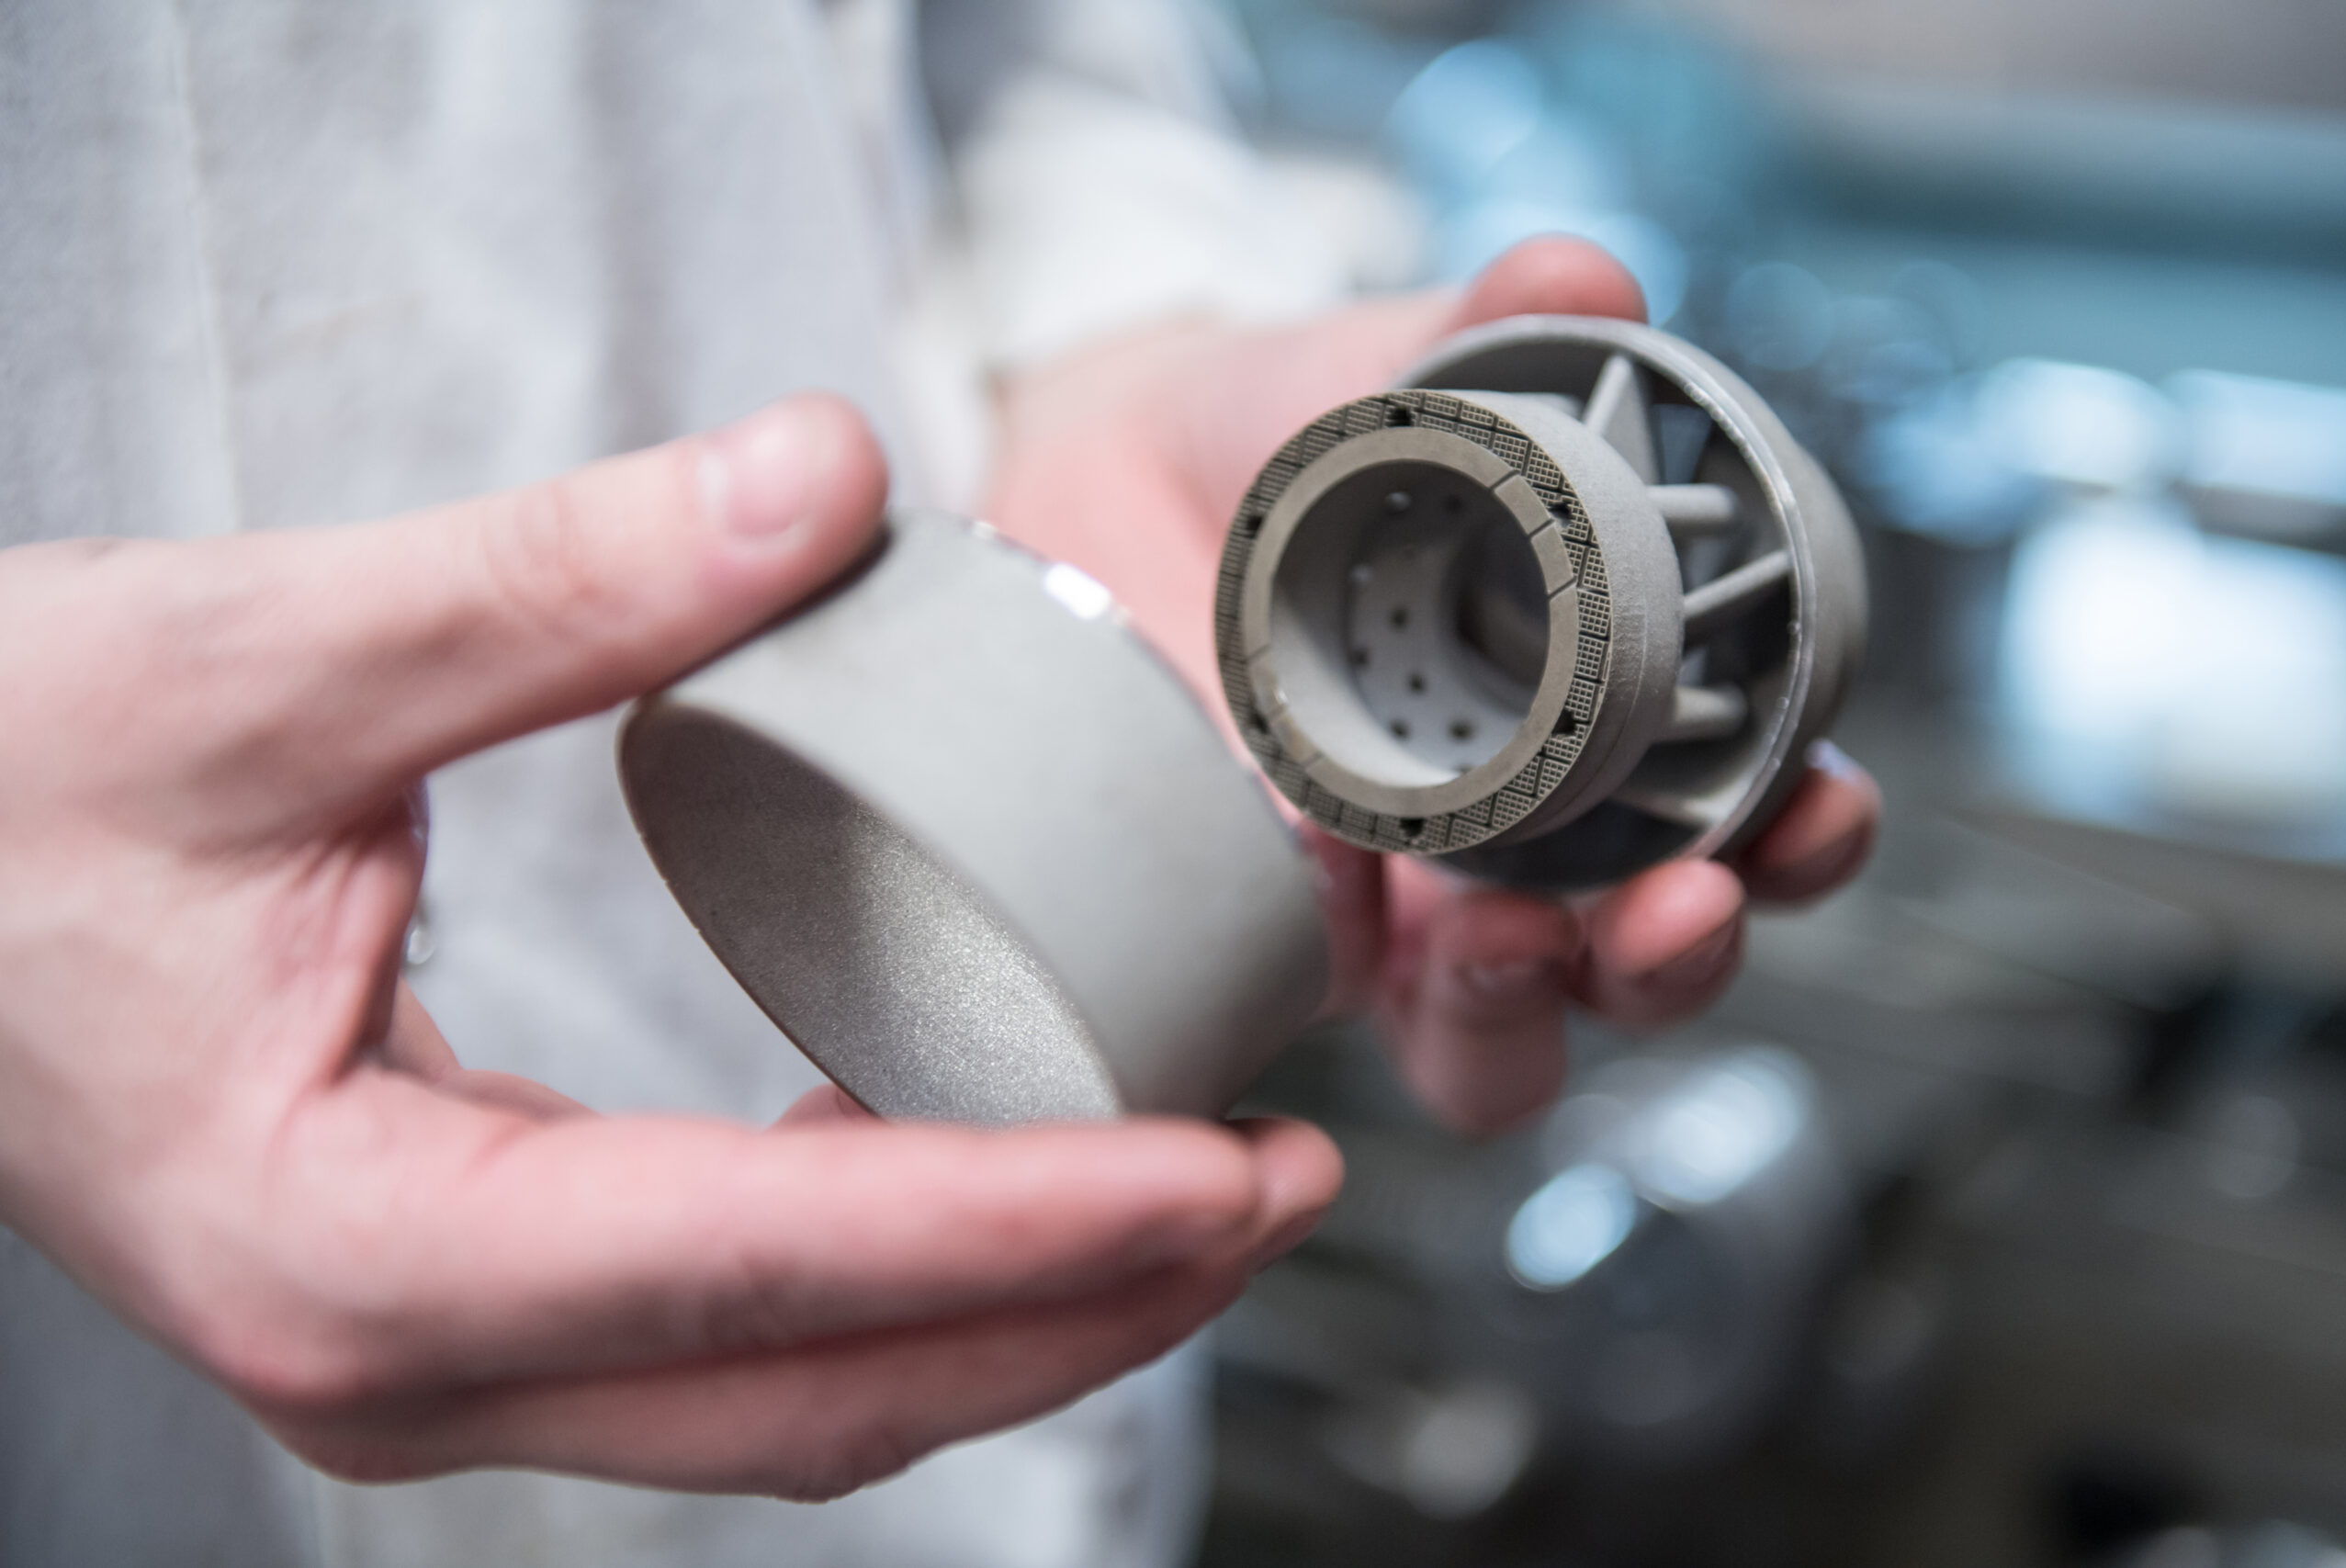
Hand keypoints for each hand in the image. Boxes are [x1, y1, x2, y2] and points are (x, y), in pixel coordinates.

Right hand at [0, 397, 1340, 1497]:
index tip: (1226, 1164)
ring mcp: (434, 1352)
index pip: (766, 1262)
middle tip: (1283, 1180)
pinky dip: (901, 1267)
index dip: (1028, 1221)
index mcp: (351, 1248)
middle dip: (1085, 1298)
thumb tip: (825, 482)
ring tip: (1200, 1189)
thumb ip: (551, 583)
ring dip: (1017, 1306)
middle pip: (826, 1388)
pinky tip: (1005, 1162)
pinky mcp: (464, 1292)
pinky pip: (736, 1325)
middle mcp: (403, 1358)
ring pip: (798, 1392)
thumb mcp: (254, 661)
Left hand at [987, 237, 1880, 1134]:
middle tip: (1685, 901)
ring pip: (1494, 1042)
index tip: (1820, 803)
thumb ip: (1487, 332)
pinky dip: (1329, 973)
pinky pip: (1310, 1012)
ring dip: (1527, 1012)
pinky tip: (1326, 897)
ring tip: (1503, 937)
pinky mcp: (1254, 935)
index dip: (1802, 834)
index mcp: (1587, 721)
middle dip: (1685, 955)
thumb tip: (1587, 280)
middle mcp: (1503, 840)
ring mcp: (1379, 908)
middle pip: (1638, 967)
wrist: (1087, 477)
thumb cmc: (1274, 443)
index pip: (1737, 820)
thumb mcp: (1385, 378)